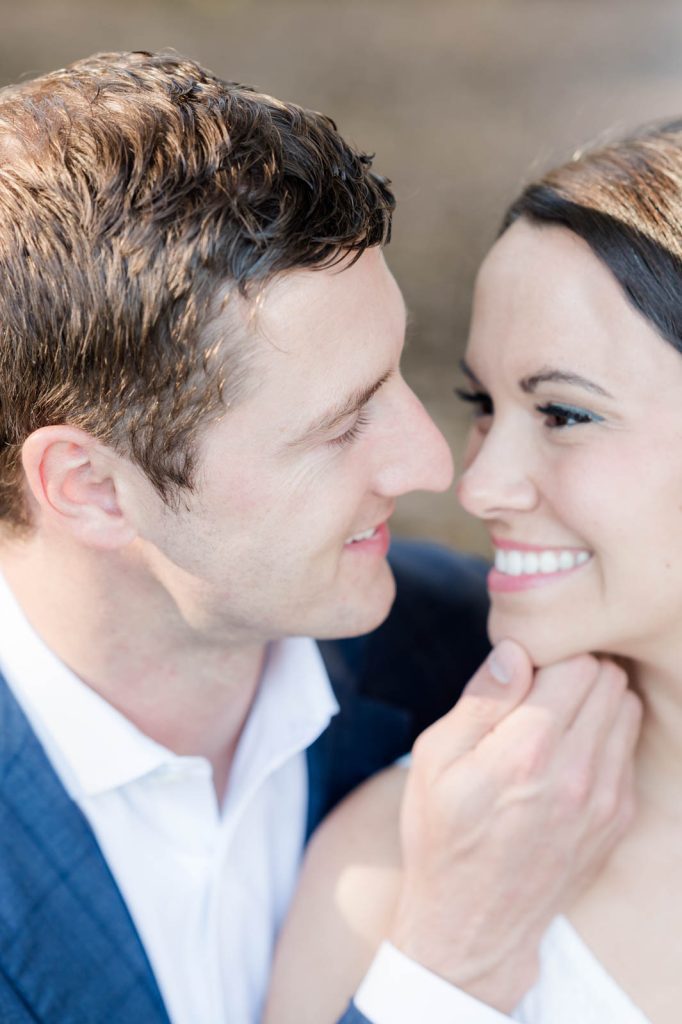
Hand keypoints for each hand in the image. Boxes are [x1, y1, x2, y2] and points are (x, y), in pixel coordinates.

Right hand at [389, 640, 641, 1011]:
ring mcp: (604, 798)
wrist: (473, 925)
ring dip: (595, 701)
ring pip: (627, 708)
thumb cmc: (442, 836)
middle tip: (538, 690)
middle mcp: (576, 771)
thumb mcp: (434, 760)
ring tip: (554, 720)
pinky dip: (604, 738)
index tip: (524, 669)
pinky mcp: (617, 817)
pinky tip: (566, 756)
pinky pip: (627, 748)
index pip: (576, 662)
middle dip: (576, 670)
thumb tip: (516, 650)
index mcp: (526, 750)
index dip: (549, 653)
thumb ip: (480, 700)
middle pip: (609, 679)